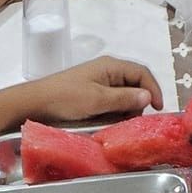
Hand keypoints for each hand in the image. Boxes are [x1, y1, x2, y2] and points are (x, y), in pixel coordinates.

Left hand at [29, 56, 164, 124]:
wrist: (33, 105)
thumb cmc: (65, 99)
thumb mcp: (97, 100)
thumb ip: (124, 99)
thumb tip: (148, 97)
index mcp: (110, 66)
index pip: (141, 73)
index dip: (153, 89)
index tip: (158, 110)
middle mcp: (107, 72)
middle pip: (134, 85)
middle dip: (138, 103)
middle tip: (134, 122)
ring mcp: (98, 84)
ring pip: (122, 97)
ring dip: (124, 111)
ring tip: (119, 126)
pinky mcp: (90, 97)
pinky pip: (110, 105)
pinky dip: (113, 114)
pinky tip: (108, 125)